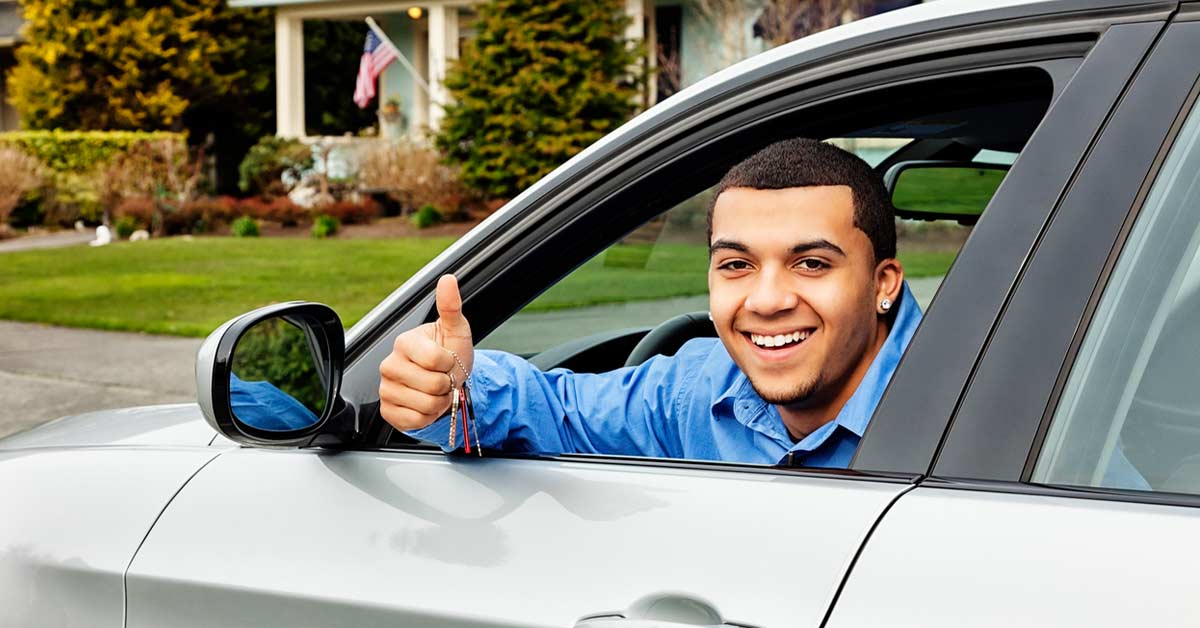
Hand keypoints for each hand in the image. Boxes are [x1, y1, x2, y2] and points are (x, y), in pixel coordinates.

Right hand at [379, 274, 474, 430]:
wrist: (443, 380)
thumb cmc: (449, 353)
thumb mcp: (456, 330)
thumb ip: (451, 306)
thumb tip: (448, 279)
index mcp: (404, 342)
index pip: (436, 360)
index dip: (449, 364)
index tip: (447, 360)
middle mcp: (389, 365)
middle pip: (432, 385)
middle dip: (446, 385)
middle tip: (442, 378)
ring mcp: (385, 389)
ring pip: (426, 405)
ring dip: (439, 402)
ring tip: (435, 391)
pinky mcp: (387, 411)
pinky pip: (414, 421)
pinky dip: (427, 417)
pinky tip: (425, 404)